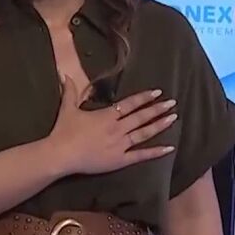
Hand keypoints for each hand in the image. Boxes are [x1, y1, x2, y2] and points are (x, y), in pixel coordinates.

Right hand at [42, 80, 177, 177]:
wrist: (61, 154)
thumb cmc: (64, 131)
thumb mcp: (67, 109)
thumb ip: (70, 91)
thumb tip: (65, 74)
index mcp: (107, 115)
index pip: (130, 104)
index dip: (144, 97)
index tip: (157, 92)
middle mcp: (117, 128)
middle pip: (141, 117)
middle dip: (157, 109)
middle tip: (172, 103)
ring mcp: (121, 145)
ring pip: (144, 133)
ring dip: (159, 125)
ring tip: (173, 118)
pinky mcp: (120, 160)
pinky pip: (140, 155)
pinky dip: (155, 152)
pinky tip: (169, 148)